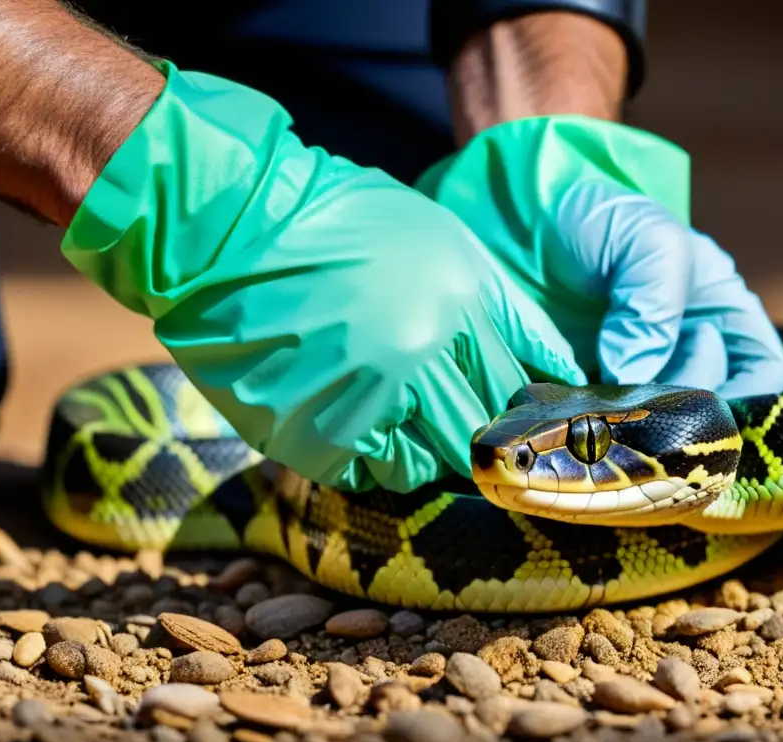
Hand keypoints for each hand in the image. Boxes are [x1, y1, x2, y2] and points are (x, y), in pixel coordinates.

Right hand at [62, 63, 584, 491]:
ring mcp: (363, 401)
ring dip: (424, 447)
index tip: (531, 419)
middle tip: (463, 421)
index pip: (522, 382)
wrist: (227, 228)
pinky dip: (370, 457)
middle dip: (481, 431)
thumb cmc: (339, 224)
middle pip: (482, 431)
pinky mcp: (312, 437)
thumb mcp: (438, 240)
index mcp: (456, 303)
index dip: (531, 405)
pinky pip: (369, 476)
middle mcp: (418, 357)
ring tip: (395, 408)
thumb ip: (499, 305)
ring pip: (430, 463)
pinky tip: (351, 416)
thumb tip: (555, 369)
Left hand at [416, 115, 782, 398]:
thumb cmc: (594, 215)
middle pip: (708, 410)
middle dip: (679, 412)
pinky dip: (592, 425)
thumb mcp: (644, 240)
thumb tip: (636, 373)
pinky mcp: (585, 392)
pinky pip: (600, 426)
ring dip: (634, 425)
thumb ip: (654, 305)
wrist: (512, 216)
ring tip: (602, 399)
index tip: (706, 406)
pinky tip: (575, 410)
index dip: (747, 397)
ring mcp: (632, 376)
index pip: (762, 373)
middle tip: (636, 390)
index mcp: (719, 312)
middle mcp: (682, 352)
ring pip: (653, 428)